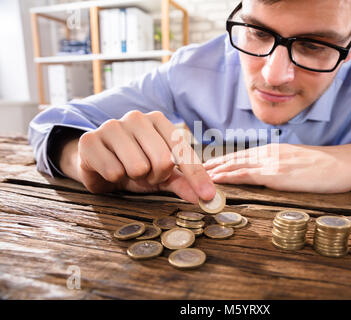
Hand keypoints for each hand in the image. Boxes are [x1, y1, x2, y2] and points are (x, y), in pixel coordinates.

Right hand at [59, 110, 215, 202]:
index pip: (183, 151)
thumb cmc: (133, 165)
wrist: (95, 163)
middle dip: (156, 176)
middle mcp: (137, 117)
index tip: (207, 197)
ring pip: (138, 167)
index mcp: (158, 120)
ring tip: (126, 170)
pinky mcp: (89, 140)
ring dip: (134, 178)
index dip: (197, 176)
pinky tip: (108, 168)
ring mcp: (111, 126)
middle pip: (163, 161)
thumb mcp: (162, 175)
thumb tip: (206, 196)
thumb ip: (184, 182)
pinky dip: (114, 178)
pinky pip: (114, 172)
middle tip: (146, 174)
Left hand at [203, 143, 350, 192]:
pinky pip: (247, 175)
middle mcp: (267, 153)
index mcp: (271, 150)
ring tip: (196, 175)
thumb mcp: (296, 161)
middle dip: (211, 164)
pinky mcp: (277, 174)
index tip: (206, 165)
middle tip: (192, 169)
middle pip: (232, 158)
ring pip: (235, 165)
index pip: (239, 155)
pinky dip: (229, 176)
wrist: (344, 164)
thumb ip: (278, 164)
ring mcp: (272, 163)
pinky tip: (216, 180)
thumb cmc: (324, 165)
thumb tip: (266, 173)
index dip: (221, 160)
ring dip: (214, 170)